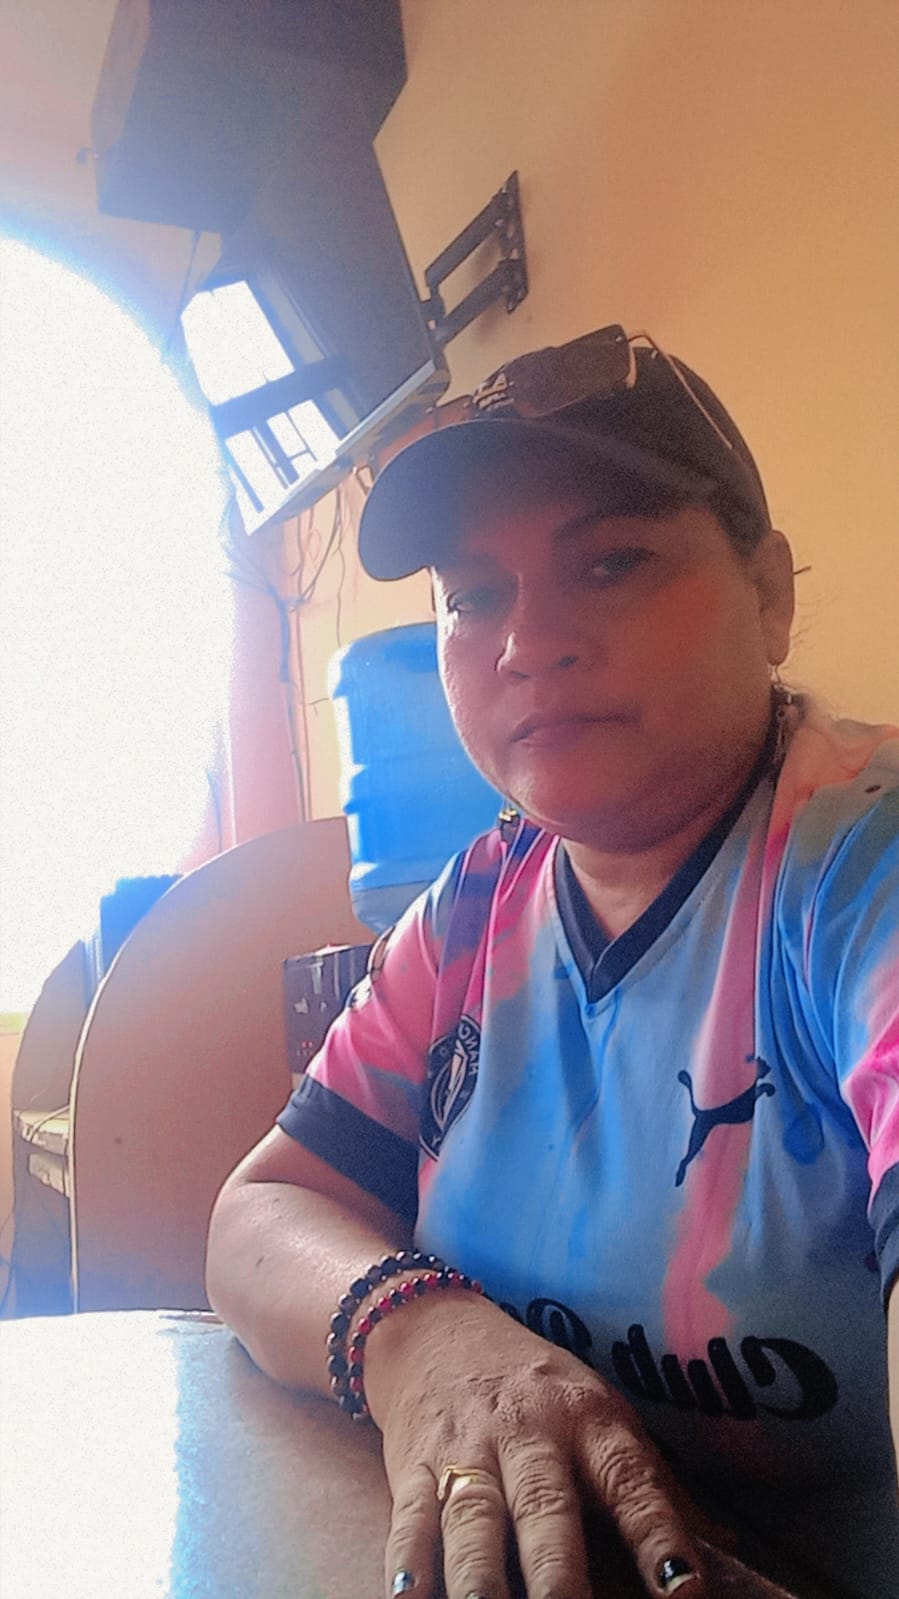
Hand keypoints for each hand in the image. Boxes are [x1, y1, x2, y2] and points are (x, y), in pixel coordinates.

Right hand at [363, 1289, 706, 1598]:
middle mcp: (527, 1433)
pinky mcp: (412, 1467)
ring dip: (479, 1576)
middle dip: (558, 1571)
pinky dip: (407, 1564)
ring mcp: (465, 1450)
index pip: (629, 1480)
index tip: (685, 1590)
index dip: (658, 1535)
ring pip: (473, 1519)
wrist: (434, 1329)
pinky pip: (408, 1521)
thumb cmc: (538, 1389)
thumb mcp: (601, 1416)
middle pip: (544, 1505)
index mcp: (588, 1419)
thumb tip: (732, 1551)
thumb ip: (653, 1488)